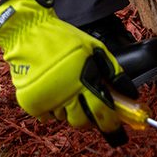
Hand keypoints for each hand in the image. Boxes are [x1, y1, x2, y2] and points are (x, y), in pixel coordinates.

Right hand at [0, 0, 138, 145]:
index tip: (113, 125)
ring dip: (68, 110)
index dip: (110, 123)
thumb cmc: (61, 38)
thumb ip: (113, 71)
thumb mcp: (94, 48)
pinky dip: (50, 109)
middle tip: (88, 106)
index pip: (102, 113)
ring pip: (64, 119)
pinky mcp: (30, 102)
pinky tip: (51, 93)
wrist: (27, 32)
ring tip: (66, 92)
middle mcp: (65, 94)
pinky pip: (46, 117)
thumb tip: (129, 94)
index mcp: (83, 80)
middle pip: (82, 122)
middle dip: (88, 117)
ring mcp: (47, 99)